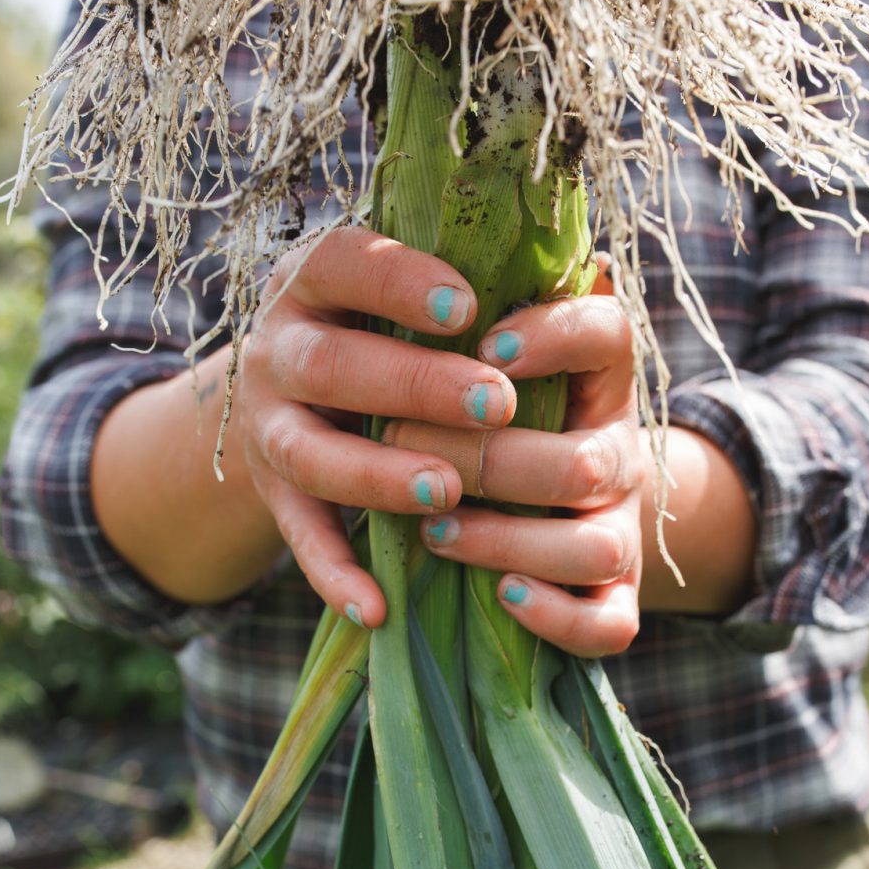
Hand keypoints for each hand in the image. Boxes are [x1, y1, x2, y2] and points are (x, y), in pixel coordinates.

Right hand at [236, 229, 644, 654]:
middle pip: (328, 364)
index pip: (341, 261)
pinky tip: (379, 607)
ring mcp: (268, 429)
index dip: (398, 281)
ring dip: (376, 477)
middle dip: (414, 385)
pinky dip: (335, 577)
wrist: (287, 393)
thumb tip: (600, 269)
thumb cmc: (378, 328)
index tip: (468, 305)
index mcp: (309, 284)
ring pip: (308, 456)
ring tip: (447, 489)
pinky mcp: (276, 496)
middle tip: (498, 404)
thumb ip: (471, 274)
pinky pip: (300, 541)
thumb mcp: (400, 288)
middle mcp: (276, 353)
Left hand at [389, 291, 645, 656]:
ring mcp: (618, 529)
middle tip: (403, 448)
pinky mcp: (610, 601)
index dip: (556, 339)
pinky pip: (610, 625)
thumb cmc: (475, 407)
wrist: (531, 498)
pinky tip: (503, 596)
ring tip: (434, 528)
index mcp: (596, 379)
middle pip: (587, 460)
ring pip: (597, 545)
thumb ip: (476, 303)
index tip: (488, 349)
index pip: (608, 336)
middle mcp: (619, 453)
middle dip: (490, 461)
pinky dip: (558, 616)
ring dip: (507, 539)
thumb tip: (521, 243)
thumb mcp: (468, 349)